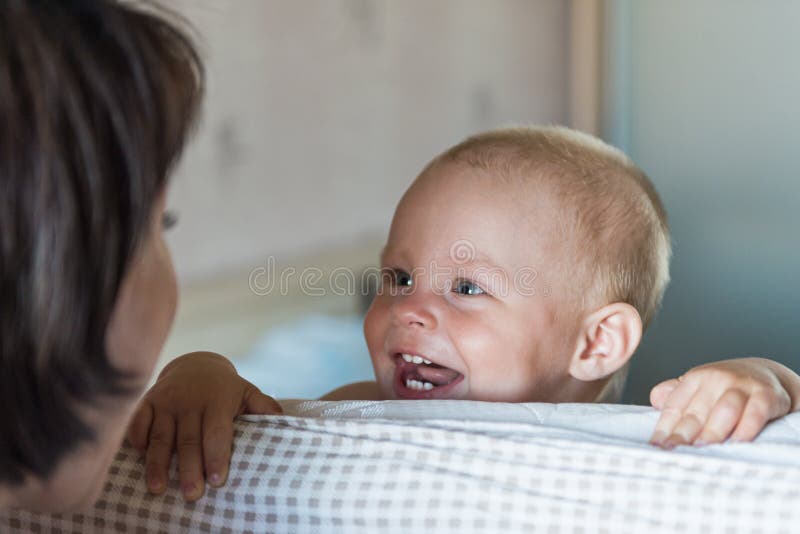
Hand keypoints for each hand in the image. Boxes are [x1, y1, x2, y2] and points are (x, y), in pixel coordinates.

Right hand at [126, 351, 281, 500]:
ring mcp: (167, 401)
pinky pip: (138, 423)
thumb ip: (264, 407)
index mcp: (217, 400)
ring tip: (158, 489)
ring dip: (158, 464)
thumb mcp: (247, 392)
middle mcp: (190, 401)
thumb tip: (285, 421)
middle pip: (188, 440)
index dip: (217, 456)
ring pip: (161, 436)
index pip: (217, 432)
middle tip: (192, 494)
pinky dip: (137, 440)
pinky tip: (138, 459)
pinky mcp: (148, 402)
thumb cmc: (225, 389)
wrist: (196, 365)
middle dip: (189, 469)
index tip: (218, 480)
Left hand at [649, 357, 799, 448]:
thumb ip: (676, 394)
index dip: (664, 427)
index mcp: (695, 378)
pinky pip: (754, 414)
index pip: (675, 405)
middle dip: (683, 434)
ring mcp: (741, 385)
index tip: (656, 447)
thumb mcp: (699, 386)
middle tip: (673, 452)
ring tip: (701, 449)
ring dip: (712, 431)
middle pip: (696, 411)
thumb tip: (654, 401)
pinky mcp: (766, 395)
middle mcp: (716, 379)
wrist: (764, 373)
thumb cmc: (724, 387)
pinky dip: (745, 430)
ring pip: (724, 411)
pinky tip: (736, 444)